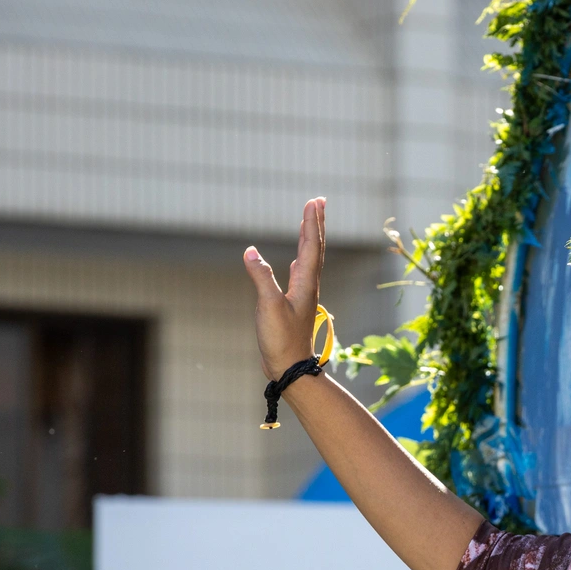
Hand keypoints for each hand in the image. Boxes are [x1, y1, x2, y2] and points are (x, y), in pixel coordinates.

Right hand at [245, 198, 325, 380]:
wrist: (290, 368)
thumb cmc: (281, 340)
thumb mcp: (269, 307)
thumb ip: (261, 278)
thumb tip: (250, 251)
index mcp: (306, 283)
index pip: (311, 246)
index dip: (312, 223)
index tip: (315, 201)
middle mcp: (308, 286)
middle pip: (315, 248)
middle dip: (316, 224)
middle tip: (320, 201)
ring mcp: (303, 295)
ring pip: (310, 259)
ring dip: (310, 238)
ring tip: (311, 222)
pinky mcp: (295, 304)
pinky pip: (301, 274)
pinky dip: (302, 259)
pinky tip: (299, 260)